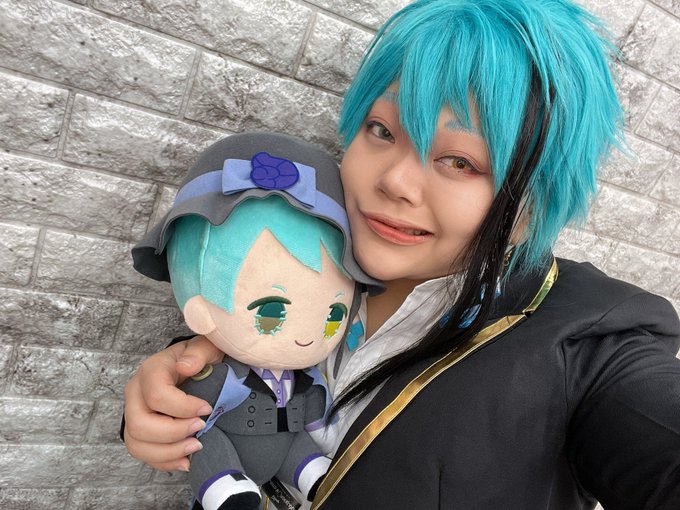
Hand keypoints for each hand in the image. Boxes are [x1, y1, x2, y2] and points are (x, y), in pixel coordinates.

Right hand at [123, 335, 223, 470]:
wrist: (191, 366)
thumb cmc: (199, 357)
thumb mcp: (206, 347)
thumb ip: (198, 353)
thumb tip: (185, 367)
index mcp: (151, 370)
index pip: (156, 395)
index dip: (183, 407)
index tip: (207, 408)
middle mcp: (136, 393)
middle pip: (140, 424)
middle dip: (174, 433)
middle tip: (201, 428)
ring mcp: (134, 414)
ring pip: (137, 444)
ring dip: (169, 452)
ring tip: (196, 446)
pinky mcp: (139, 431)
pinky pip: (143, 454)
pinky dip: (165, 461)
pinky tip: (186, 459)